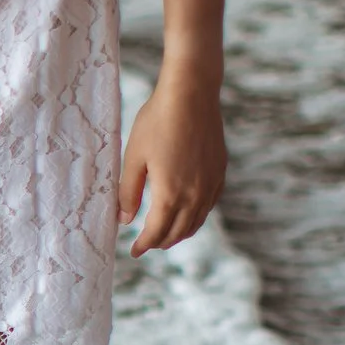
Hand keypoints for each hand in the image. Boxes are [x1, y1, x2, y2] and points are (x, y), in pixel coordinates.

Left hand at [119, 68, 226, 255]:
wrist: (191, 93)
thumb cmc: (157, 121)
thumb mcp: (133, 157)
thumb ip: (128, 192)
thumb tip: (124, 220)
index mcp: (170, 193)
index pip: (157, 232)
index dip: (144, 244)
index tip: (133, 251)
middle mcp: (195, 194)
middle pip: (178, 232)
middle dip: (161, 242)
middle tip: (146, 245)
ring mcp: (211, 184)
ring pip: (196, 222)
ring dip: (180, 233)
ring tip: (164, 235)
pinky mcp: (220, 172)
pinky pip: (209, 205)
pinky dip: (196, 217)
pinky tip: (187, 213)